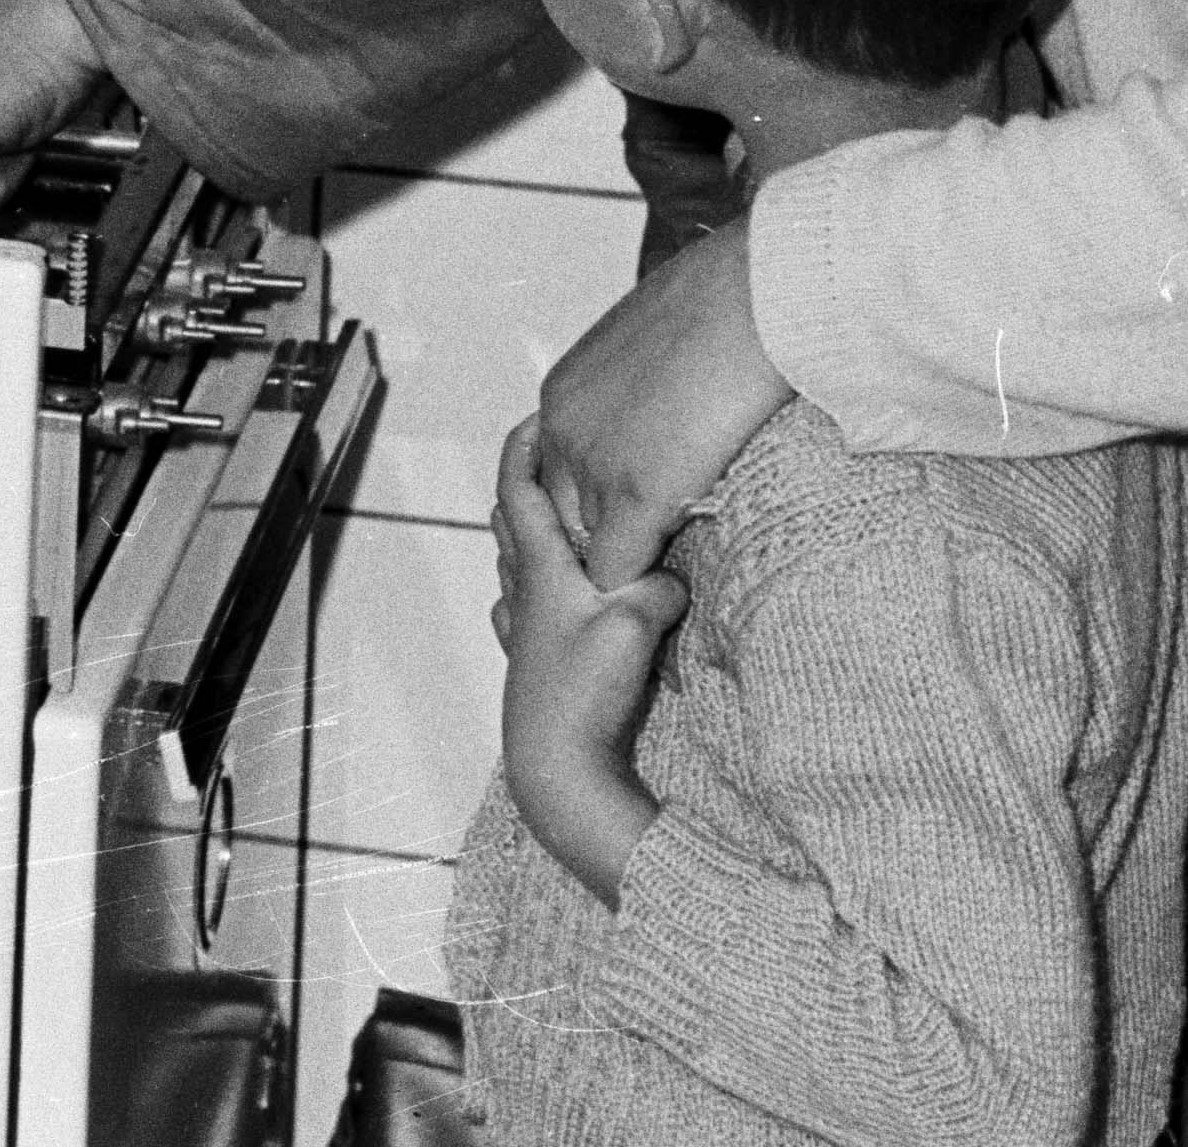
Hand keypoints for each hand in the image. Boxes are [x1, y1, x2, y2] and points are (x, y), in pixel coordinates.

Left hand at [492, 416, 680, 900]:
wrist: (559, 771)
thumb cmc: (585, 695)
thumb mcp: (635, 627)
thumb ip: (656, 587)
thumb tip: (674, 574)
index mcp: (539, 570)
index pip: (518, 491)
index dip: (523, 448)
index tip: (538, 416)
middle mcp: (523, 592)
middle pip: (513, 521)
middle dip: (533, 483)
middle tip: (566, 459)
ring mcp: (525, 628)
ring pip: (520, 562)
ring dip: (541, 533)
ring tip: (577, 518)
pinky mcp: (536, 661)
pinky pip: (531, 604)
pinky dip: (545, 581)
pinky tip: (566, 591)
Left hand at [532, 223, 791, 587]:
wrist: (752, 295)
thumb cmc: (722, 303)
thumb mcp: (653, 344)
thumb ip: (640, 390)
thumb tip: (662, 409)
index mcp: (562, 395)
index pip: (555, 474)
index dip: (593, 499)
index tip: (630, 511)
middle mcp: (563, 432)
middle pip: (562, 516)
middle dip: (599, 536)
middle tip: (649, 549)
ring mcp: (594, 467)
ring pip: (590, 547)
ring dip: (626, 558)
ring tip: (668, 564)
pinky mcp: (636, 497)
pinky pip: (617, 568)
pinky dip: (641, 583)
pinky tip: (675, 579)